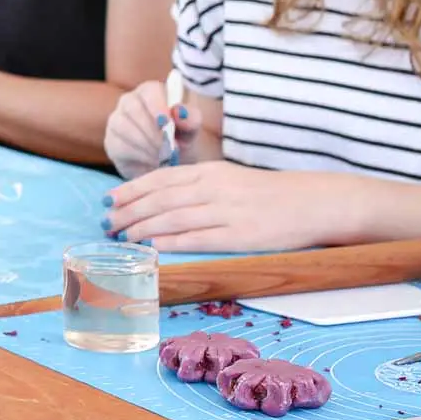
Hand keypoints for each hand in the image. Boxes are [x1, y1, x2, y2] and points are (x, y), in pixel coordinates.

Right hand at [104, 81, 200, 178]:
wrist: (171, 162)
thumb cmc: (182, 138)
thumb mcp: (192, 129)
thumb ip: (190, 118)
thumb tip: (179, 112)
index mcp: (151, 91)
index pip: (150, 91)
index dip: (158, 107)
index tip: (169, 125)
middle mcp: (129, 101)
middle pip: (132, 107)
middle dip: (152, 130)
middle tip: (169, 147)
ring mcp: (117, 121)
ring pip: (123, 126)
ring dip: (146, 144)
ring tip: (164, 156)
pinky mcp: (111, 142)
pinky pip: (119, 145)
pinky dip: (138, 155)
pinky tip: (152, 160)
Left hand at [105, 160, 347, 253]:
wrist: (313, 202)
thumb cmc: (270, 194)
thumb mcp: (232, 180)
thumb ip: (201, 186)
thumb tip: (165, 198)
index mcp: (212, 171)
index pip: (162, 178)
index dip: (132, 189)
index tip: (110, 199)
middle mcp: (215, 187)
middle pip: (161, 198)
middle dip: (130, 211)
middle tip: (107, 223)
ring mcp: (227, 211)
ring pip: (174, 217)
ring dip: (143, 228)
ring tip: (123, 238)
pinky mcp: (240, 235)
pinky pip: (198, 238)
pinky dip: (171, 242)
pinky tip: (152, 248)